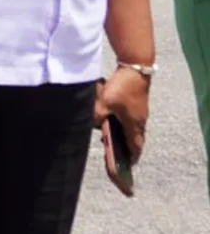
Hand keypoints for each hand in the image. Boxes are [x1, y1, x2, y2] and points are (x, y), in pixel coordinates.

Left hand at [94, 68, 148, 185]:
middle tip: (117, 153)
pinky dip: (123, 122)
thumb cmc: (122, 87)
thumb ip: (96, 116)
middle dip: (126, 147)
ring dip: (123, 133)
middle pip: (135, 139)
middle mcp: (140, 121)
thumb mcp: (104, 103)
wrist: (136, 67)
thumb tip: (92, 125)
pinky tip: (111, 118)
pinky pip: (131, 118)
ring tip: (110, 136)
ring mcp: (140, 111)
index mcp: (135, 125)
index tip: (129, 166)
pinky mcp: (138, 103)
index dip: (132, 157)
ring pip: (132, 128)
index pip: (136, 147)